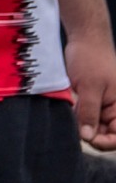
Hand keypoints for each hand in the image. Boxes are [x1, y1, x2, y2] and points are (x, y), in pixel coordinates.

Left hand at [67, 32, 115, 149]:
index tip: (87, 139)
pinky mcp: (91, 101)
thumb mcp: (89, 87)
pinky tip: (71, 105)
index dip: (104, 142)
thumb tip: (88, 137)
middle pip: (104, 134)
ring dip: (81, 122)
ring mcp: (103, 106)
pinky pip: (84, 116)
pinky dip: (76, 115)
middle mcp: (114, 110)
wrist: (84, 39)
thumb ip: (90, 113)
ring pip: (92, 126)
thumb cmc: (91, 59)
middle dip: (89, 132)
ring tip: (73, 108)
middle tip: (75, 123)